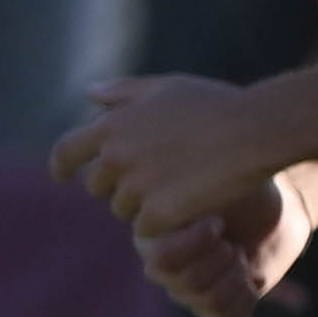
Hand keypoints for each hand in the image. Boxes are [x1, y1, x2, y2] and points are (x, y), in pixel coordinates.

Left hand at [50, 74, 294, 232]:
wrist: (255, 132)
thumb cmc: (217, 106)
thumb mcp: (168, 88)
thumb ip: (124, 93)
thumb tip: (89, 94)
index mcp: (111, 125)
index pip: (65, 152)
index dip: (62, 166)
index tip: (62, 176)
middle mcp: (115, 157)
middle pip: (97, 186)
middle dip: (118, 185)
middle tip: (157, 178)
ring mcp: (134, 187)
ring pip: (124, 209)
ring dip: (145, 204)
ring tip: (182, 186)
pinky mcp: (157, 213)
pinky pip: (148, 228)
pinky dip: (165, 223)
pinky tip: (191, 206)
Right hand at [132, 180, 314, 316]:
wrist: (280, 203)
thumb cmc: (241, 184)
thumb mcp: (212, 178)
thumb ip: (182, 188)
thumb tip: (174, 200)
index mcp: (149, 236)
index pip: (162, 259)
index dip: (198, 242)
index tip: (217, 220)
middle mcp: (161, 269)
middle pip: (187, 282)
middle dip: (222, 256)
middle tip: (229, 237)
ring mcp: (187, 292)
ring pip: (208, 300)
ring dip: (235, 273)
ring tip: (239, 253)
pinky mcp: (217, 308)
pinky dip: (246, 295)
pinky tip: (248, 275)